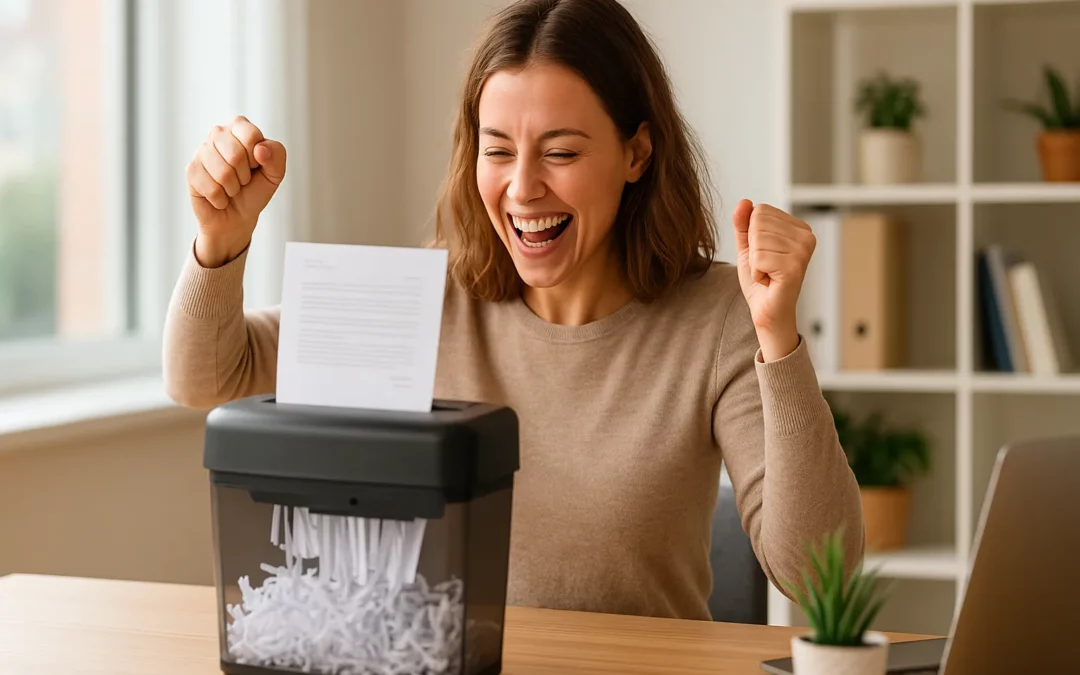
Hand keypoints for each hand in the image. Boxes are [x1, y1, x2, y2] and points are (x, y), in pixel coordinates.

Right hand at [186, 116, 286, 267]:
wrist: (237, 215)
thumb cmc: (255, 189)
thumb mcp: (275, 173)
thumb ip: (276, 155)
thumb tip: (260, 149)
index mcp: (240, 127)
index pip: (251, 135)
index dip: (258, 158)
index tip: (257, 165)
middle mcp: (218, 133)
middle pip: (236, 154)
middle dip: (245, 176)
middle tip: (243, 180)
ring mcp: (202, 151)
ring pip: (223, 173)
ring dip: (232, 188)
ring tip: (231, 188)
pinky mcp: (191, 170)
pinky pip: (211, 188)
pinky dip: (220, 199)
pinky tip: (219, 196)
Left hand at [732, 199, 815, 360]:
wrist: (767, 312)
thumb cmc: (761, 280)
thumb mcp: (748, 247)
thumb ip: (744, 224)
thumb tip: (744, 202)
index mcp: (799, 228)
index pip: (760, 211)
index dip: (753, 236)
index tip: (765, 255)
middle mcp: (807, 237)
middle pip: (758, 223)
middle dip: (753, 248)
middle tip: (766, 266)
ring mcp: (803, 252)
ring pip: (757, 240)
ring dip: (755, 262)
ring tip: (768, 274)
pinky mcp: (795, 267)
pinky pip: (759, 257)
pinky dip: (757, 272)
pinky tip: (769, 280)